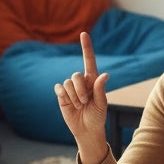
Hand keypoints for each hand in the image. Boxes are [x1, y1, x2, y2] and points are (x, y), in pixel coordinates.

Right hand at [53, 32, 109, 163]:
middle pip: (76, 75)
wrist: (86, 129)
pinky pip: (59, 88)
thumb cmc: (97, 116)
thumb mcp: (102, 104)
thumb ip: (100, 89)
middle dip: (80, 90)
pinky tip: (69, 103)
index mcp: (93, 80)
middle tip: (85, 102)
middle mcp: (81, 81)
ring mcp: (70, 88)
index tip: (84, 34)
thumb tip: (105, 75)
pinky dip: (64, 96)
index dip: (86, 47)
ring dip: (74, 96)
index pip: (89, 60)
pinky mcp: (61, 94)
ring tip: (79, 106)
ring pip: (67, 83)